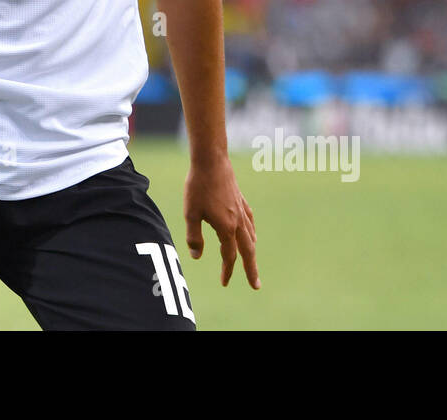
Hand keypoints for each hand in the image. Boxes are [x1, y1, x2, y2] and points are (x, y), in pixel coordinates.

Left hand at [185, 154, 259, 289]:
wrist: (211, 161)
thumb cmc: (198, 187)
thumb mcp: (191, 213)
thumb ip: (194, 237)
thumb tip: (196, 256)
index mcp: (226, 228)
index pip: (229, 256)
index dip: (227, 271)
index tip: (224, 283)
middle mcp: (238, 222)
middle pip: (248, 251)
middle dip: (251, 269)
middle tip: (256, 285)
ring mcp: (242, 210)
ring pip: (251, 237)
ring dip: (252, 252)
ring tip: (251, 262)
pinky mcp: (240, 200)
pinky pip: (250, 222)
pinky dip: (252, 232)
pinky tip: (251, 233)